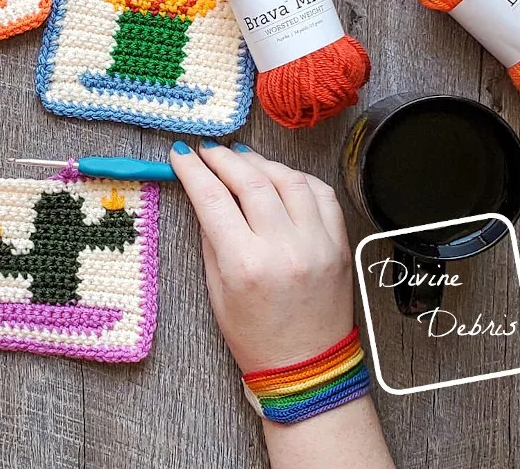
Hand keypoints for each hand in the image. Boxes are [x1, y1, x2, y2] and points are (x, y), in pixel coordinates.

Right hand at [170, 141, 353, 372]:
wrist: (307, 369)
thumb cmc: (254, 337)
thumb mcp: (217, 290)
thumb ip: (211, 237)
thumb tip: (203, 194)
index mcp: (245, 264)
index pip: (212, 198)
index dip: (192, 170)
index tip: (180, 154)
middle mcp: (283, 248)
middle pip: (250, 181)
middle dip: (223, 158)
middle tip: (208, 150)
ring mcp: (317, 243)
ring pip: (288, 179)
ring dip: (260, 162)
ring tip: (241, 157)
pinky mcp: (339, 244)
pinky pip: (321, 194)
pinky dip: (298, 178)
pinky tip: (280, 176)